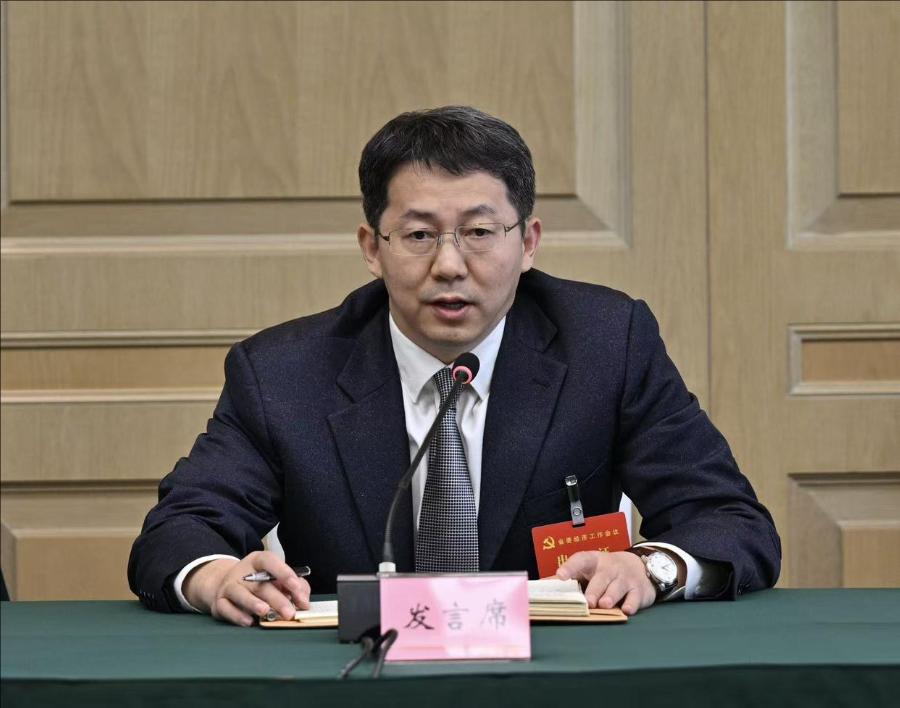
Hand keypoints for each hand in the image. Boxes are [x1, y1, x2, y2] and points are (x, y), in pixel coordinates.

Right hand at [183, 550, 310, 626]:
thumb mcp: (275, 577)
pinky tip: (248, 621)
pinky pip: (226, 608)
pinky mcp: (219, 602)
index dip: (283, 572)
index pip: (270, 561)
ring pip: (240, 594)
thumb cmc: (258, 581)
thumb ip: (293, 585)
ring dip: (253, 603)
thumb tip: (303, 600)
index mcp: (258, 561)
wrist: (225, 584)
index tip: (296, 587)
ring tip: (265, 611)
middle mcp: (242, 572)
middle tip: (289, 613)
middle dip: (277, 599)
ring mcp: (229, 586)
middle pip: (260, 584)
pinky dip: (237, 616)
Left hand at [555, 551, 655, 615]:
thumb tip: (542, 584)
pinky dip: (631, 603)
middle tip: (587, 601)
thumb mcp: (588, 568)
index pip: (580, 560)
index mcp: (593, 561)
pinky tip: (626, 610)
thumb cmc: (605, 571)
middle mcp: (610, 567)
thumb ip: (569, 576)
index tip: (560, 575)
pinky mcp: (638, 590)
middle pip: (601, 577)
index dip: (570, 567)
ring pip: (618, 586)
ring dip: (611, 596)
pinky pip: (635, 597)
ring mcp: (625, 578)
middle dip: (594, 589)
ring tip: (604, 605)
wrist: (639, 567)